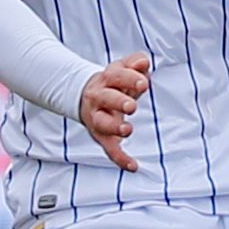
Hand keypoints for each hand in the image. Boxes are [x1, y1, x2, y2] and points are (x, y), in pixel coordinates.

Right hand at [77, 52, 152, 170]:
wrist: (84, 95)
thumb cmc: (113, 82)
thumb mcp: (122, 68)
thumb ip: (134, 63)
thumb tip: (144, 62)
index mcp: (107, 79)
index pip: (117, 75)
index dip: (130, 78)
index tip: (143, 83)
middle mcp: (99, 97)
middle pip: (106, 98)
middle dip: (118, 102)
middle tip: (132, 106)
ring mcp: (98, 117)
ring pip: (102, 123)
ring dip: (114, 127)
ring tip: (127, 130)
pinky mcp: (101, 135)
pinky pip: (109, 148)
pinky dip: (120, 158)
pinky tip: (132, 165)